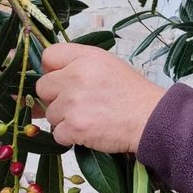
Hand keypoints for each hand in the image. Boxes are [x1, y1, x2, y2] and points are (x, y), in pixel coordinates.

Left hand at [35, 43, 165, 153]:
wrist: (150, 119)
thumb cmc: (132, 94)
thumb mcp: (108, 65)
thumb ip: (79, 65)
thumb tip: (50, 76)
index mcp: (85, 58)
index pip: (48, 56)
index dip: (52, 70)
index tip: (61, 80)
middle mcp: (76, 77)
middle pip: (43, 87)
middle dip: (56, 97)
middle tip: (76, 103)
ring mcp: (73, 103)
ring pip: (50, 113)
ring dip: (64, 119)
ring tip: (88, 117)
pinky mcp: (74, 127)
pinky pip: (57, 133)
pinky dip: (70, 136)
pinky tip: (88, 130)